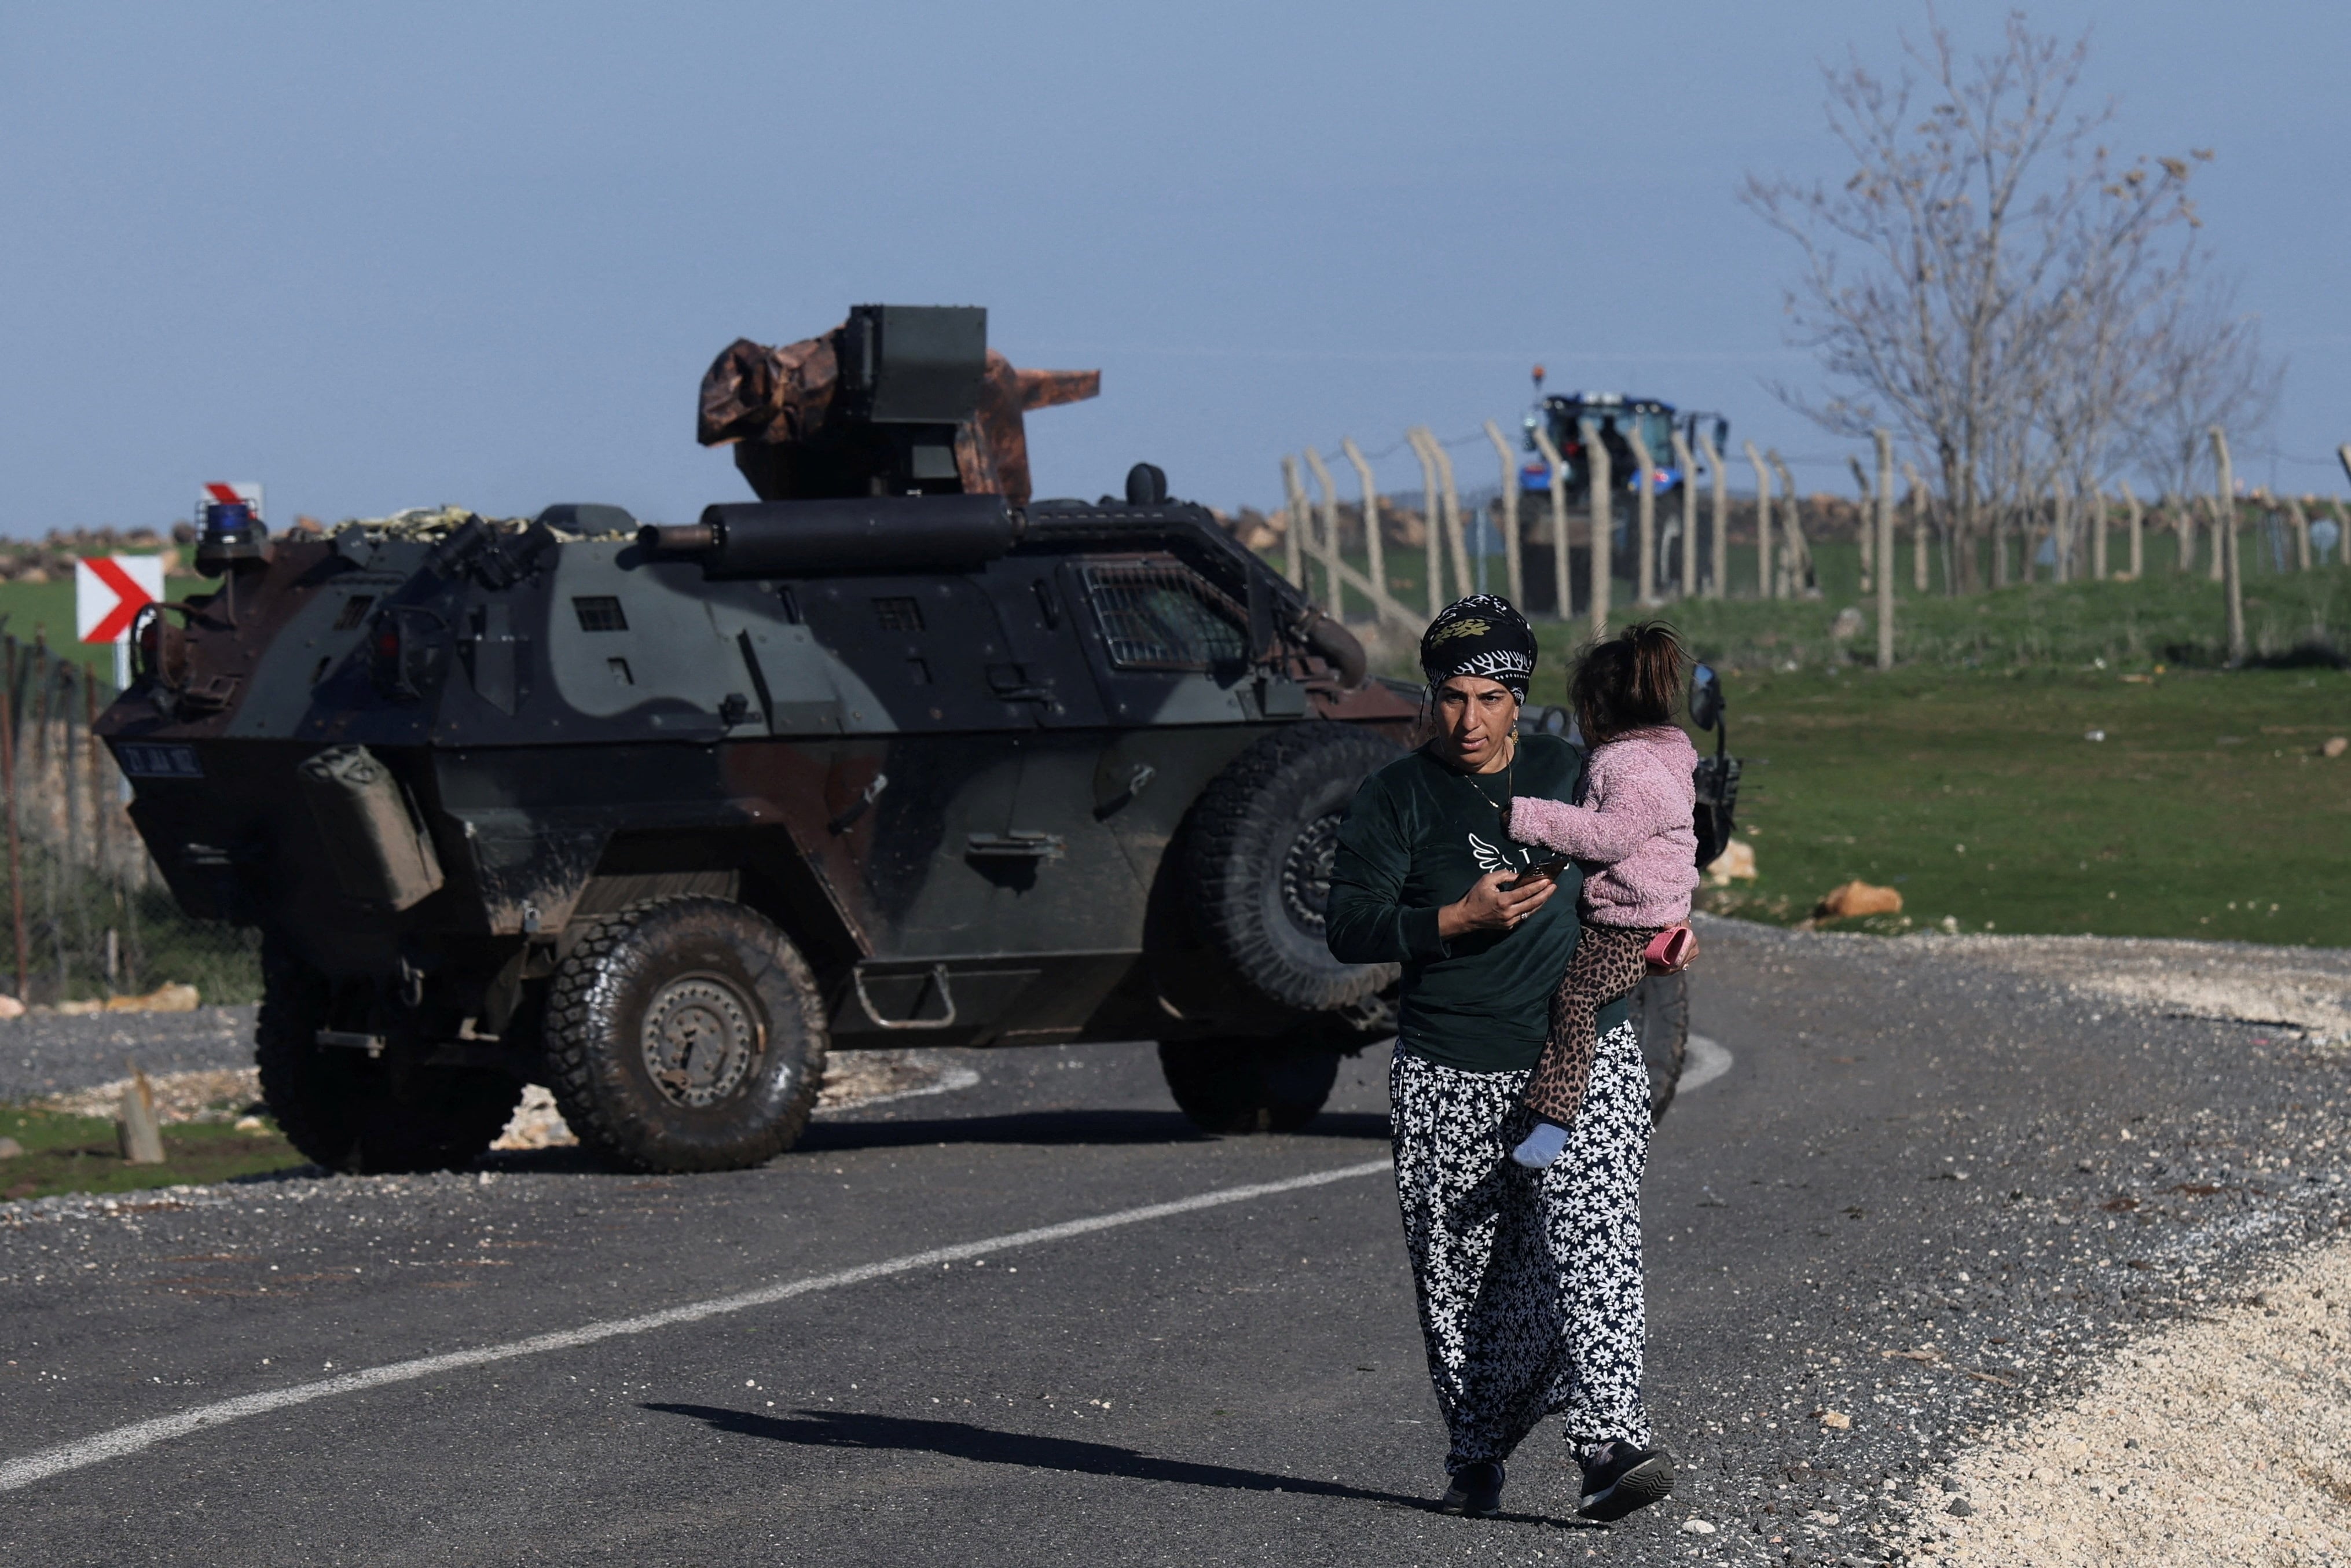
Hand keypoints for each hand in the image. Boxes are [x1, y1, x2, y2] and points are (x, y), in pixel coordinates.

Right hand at [1438, 869, 1555, 938]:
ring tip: (1548, 893)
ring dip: (1541, 902)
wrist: (1467, 917)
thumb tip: (1519, 876)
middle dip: (1545, 894)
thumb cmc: (1475, 896)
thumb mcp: (1486, 880)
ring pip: (1530, 911)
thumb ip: (1504, 875)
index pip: (1525, 893)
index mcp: (1503, 901)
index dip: (1538, 886)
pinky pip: (1523, 916)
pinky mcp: (1509, 926)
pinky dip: (1531, 908)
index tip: (1548, 881)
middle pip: (1532, 904)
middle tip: (1554, 886)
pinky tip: (1536, 901)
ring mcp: (1510, 922)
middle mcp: (1509, 913)